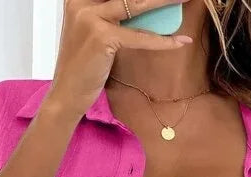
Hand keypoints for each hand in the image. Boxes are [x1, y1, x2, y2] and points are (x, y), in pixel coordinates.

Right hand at [45, 0, 194, 118]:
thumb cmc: (83, 66)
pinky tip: (179, 42)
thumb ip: (112, 16)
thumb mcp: (94, 33)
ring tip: (184, 0)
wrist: (66, 93)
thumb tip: (143, 8)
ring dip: (164, 2)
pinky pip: (138, 36)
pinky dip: (161, 41)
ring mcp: (90, 17)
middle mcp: (81, 2)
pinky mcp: (101, 37)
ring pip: (136, 4)